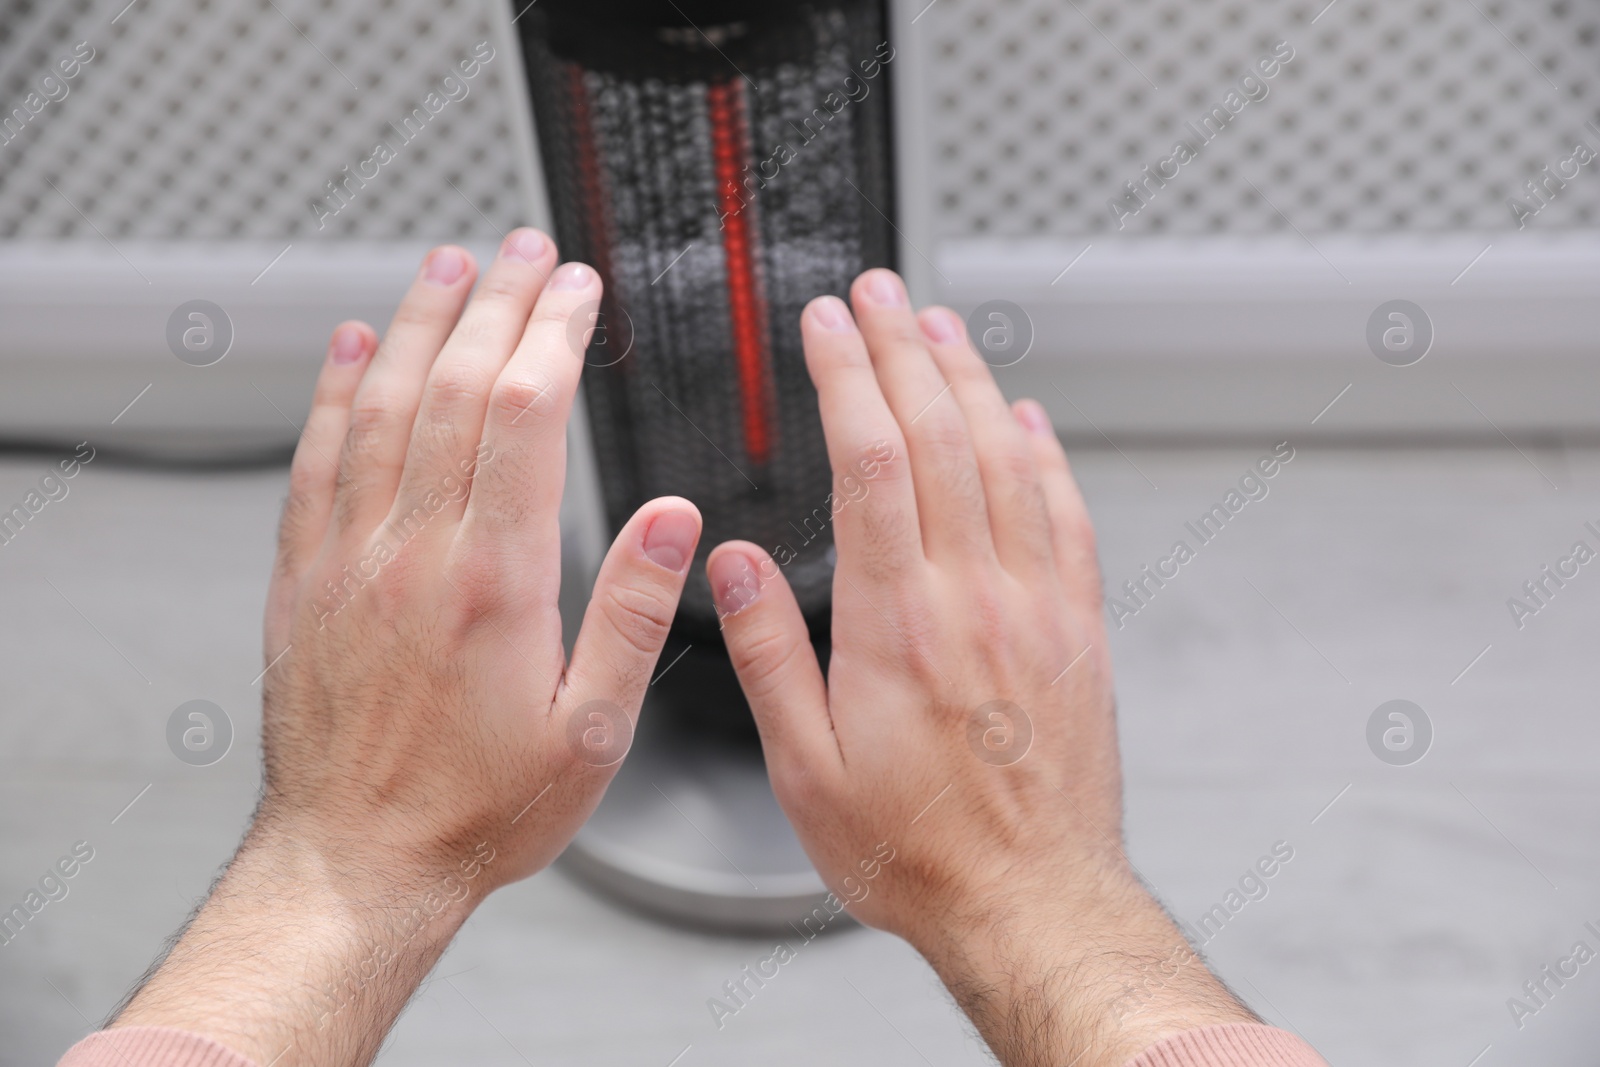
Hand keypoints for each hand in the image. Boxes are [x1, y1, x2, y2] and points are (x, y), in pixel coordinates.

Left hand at [113, 232, 700, 1066]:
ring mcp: (351, 560)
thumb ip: (632, 612)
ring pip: (384, 407)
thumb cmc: (478, 809)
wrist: (357, 860)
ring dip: (420, 324)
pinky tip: (355, 348)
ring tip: (449, 266)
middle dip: (497, 305)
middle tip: (524, 250)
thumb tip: (671, 518)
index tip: (577, 290)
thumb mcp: (591, 731)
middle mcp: (415, 554)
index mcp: (495, 583)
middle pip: (458, 390)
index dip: (554, 337)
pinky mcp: (306, 580)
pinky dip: (337, 391)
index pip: (526, 418)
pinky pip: (318, 460)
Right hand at [707, 269, 1254, 1066]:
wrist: (1028, 897)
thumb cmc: (913, 846)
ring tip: (941, 325)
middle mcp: (974, 594)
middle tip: (879, 292)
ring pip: (1005, 459)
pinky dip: (1043, 454)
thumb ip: (767, 650)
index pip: (868, 457)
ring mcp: (1036, 604)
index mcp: (896, 619)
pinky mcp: (1078, 627)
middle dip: (902, 348)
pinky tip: (1024, 418)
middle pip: (938, 435)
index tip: (824, 325)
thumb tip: (730, 559)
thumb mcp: (803, 765)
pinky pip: (1067, 514)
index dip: (845, 375)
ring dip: (970, 381)